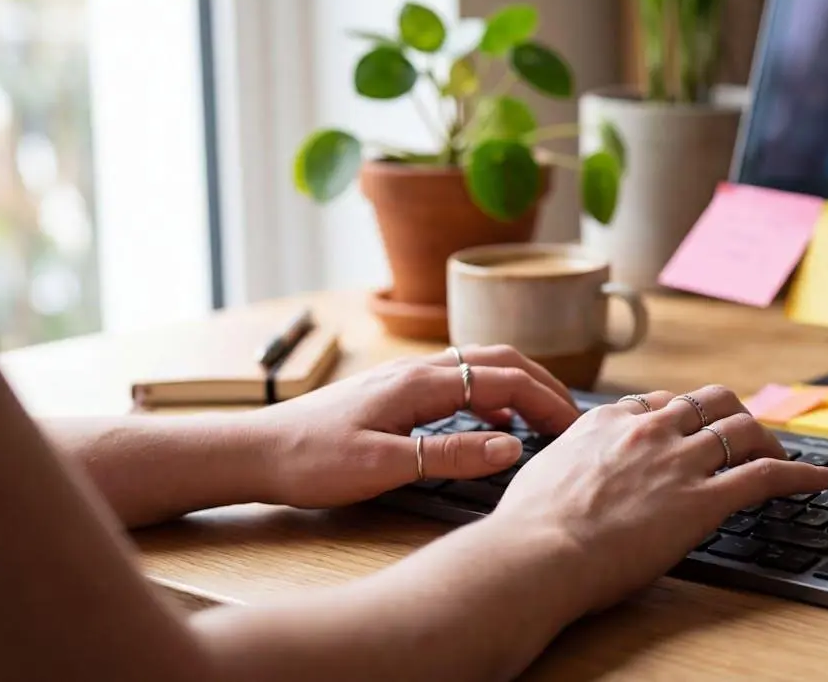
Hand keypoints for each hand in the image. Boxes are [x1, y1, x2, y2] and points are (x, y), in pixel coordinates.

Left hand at [261, 346, 581, 508]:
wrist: (254, 452)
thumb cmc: (310, 461)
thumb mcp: (383, 466)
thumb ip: (450, 455)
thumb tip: (511, 446)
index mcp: (419, 384)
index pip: (503, 380)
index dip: (545, 401)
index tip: (573, 429)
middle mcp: (416, 371)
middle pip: (498, 361)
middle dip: (542, 385)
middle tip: (571, 420)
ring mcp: (405, 378)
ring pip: (479, 365)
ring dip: (519, 384)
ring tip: (544, 416)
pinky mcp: (395, 392)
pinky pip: (459, 379)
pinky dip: (491, 393)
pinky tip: (494, 424)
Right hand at [492, 385, 827, 613]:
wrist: (538, 552)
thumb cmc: (529, 527)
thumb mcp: (543, 471)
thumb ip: (570, 462)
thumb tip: (569, 472)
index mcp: (608, 421)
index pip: (659, 405)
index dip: (681, 417)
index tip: (690, 430)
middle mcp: (650, 431)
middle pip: (709, 402)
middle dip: (731, 413)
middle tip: (742, 433)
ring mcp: (680, 462)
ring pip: (741, 429)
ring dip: (768, 438)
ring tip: (782, 452)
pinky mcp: (704, 500)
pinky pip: (765, 475)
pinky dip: (798, 473)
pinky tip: (816, 479)